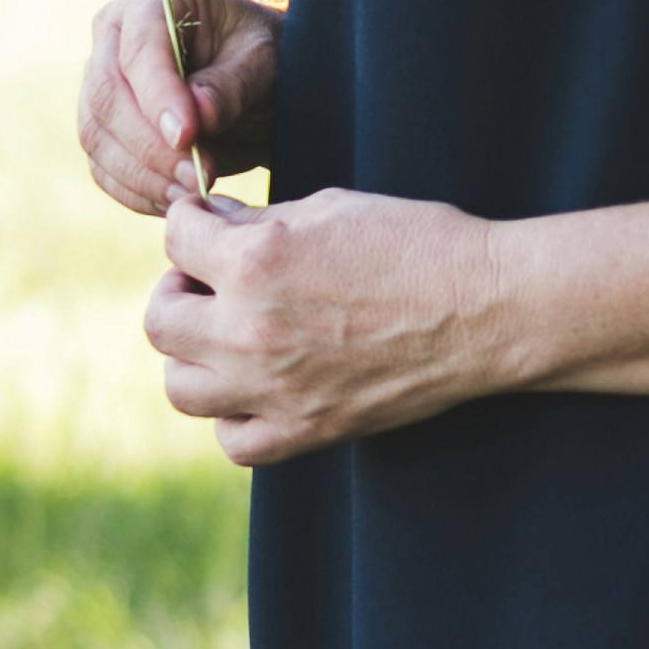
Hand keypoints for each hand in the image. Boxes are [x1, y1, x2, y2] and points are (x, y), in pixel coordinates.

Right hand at [78, 0, 281, 217]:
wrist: (257, 81)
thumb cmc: (262, 56)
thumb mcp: (264, 60)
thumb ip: (231, 85)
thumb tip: (196, 118)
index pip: (139, 46)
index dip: (157, 94)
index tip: (187, 136)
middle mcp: (113, 30)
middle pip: (106, 92)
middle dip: (150, 144)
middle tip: (199, 178)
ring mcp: (99, 77)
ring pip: (97, 133)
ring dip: (142, 174)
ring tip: (193, 194)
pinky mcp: (101, 124)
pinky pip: (102, 164)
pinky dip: (135, 191)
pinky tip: (174, 200)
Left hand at [144, 183, 510, 461]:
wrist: (487, 308)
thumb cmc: (417, 244)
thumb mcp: (332, 207)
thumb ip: (259, 220)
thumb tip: (209, 222)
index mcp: (256, 262)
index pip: (176, 240)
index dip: (190, 225)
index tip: (207, 226)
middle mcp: (250, 331)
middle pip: (162, 320)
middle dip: (181, 290)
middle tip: (211, 280)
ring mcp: (274, 391)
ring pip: (181, 388)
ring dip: (193, 356)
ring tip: (227, 335)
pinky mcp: (305, 431)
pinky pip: (232, 442)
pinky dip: (233, 417)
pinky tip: (257, 387)